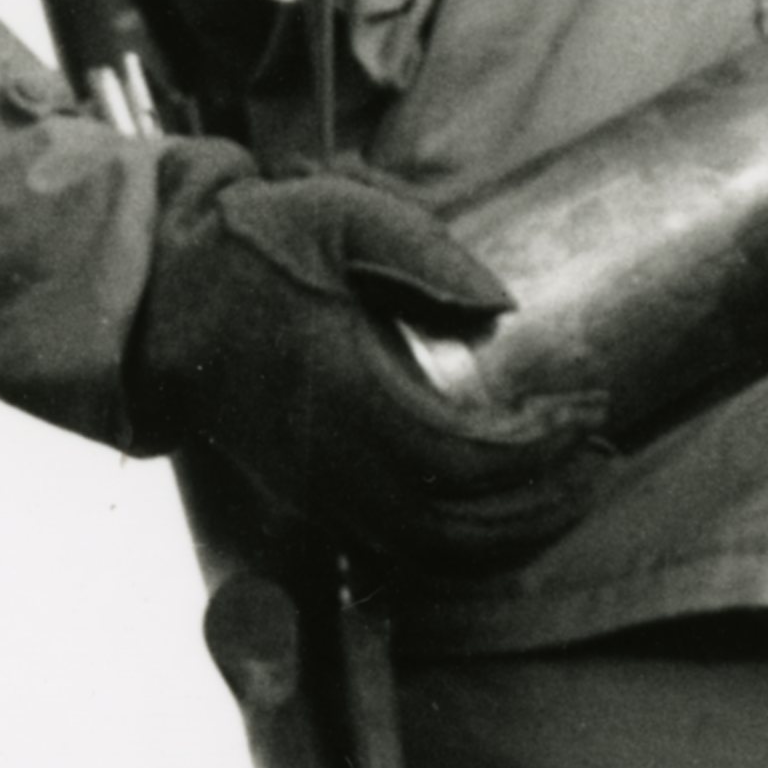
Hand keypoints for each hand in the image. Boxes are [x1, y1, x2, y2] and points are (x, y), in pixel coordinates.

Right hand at [125, 148, 610, 572]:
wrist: (163, 297)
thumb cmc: (253, 244)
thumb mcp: (336, 212)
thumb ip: (424, 251)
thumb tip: (503, 308)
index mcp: (339, 391)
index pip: (459, 456)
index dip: (539, 447)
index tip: (589, 404)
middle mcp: (329, 461)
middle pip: (459, 529)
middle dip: (549, 502)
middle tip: (605, 451)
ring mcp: (321, 490)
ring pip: (435, 555)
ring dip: (520, 532)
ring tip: (579, 481)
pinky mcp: (318, 499)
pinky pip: (407, 553)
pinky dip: (473, 545)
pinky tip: (517, 504)